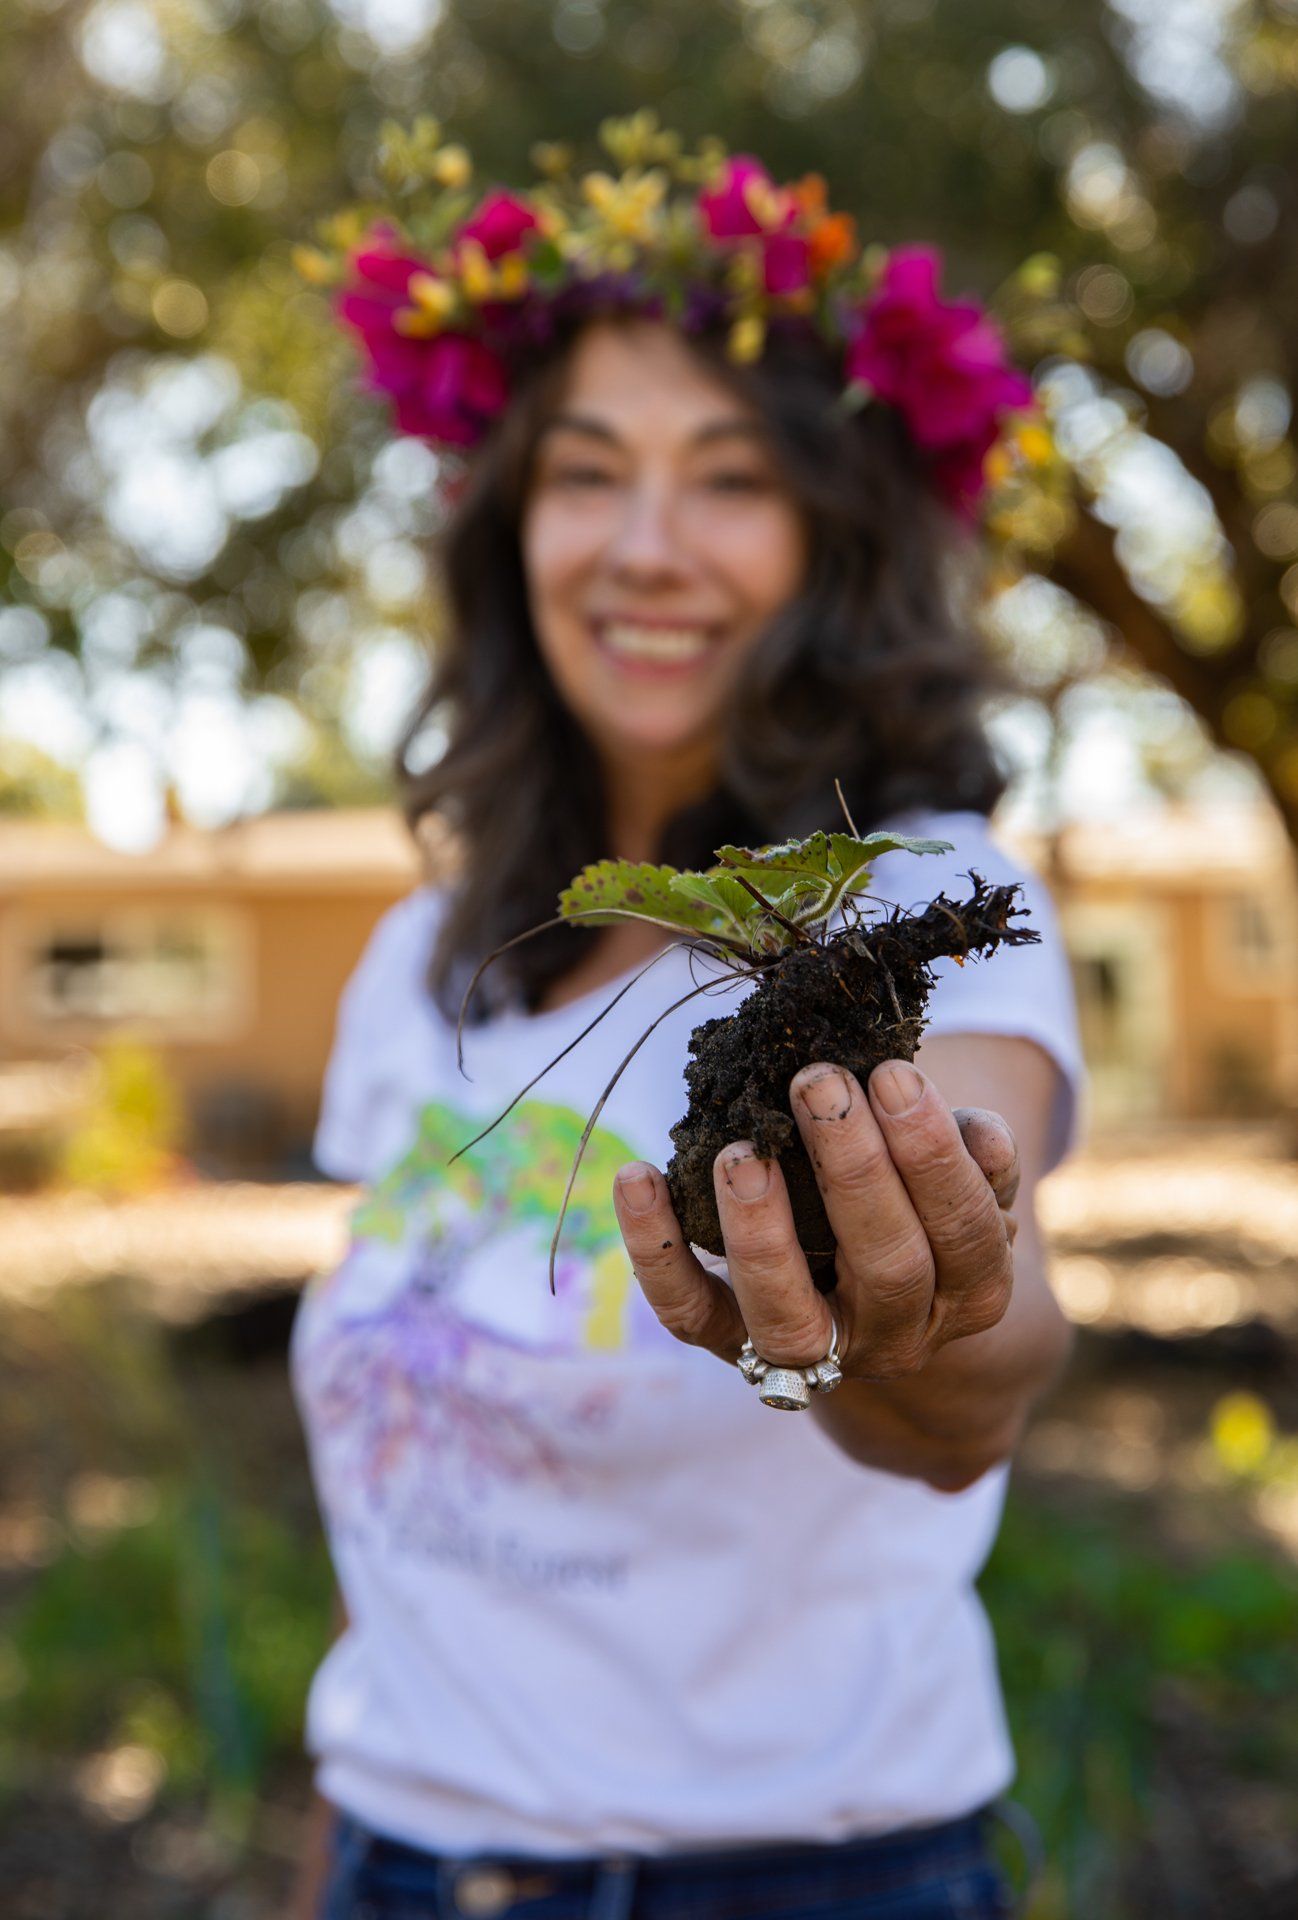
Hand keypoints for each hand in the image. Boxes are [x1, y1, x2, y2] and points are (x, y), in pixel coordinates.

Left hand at [612, 1060, 1019, 1378]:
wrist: (877, 1311)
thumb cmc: (920, 1210)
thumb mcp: (965, 1184)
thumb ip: (977, 1161)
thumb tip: (982, 1134)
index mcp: (970, 1289)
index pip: (962, 1229)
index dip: (930, 1155)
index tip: (892, 1075)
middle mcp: (899, 1335)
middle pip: (887, 1268)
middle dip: (853, 1169)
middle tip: (817, 1081)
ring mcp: (816, 1354)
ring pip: (787, 1314)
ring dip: (761, 1232)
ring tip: (740, 1154)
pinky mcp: (734, 1348)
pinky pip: (690, 1312)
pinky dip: (655, 1251)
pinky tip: (637, 1176)